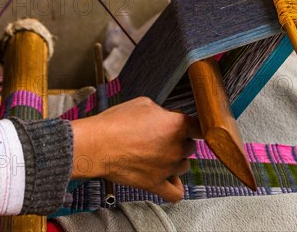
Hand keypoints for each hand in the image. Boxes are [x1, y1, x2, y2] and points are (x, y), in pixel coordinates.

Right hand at [71, 97, 200, 202]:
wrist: (96, 144)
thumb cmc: (116, 122)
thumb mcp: (144, 104)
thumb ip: (163, 112)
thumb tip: (166, 117)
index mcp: (178, 125)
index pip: (200, 127)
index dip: (194, 126)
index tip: (189, 127)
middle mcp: (177, 147)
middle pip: (190, 147)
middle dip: (180, 142)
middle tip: (163, 138)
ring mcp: (168, 167)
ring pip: (184, 166)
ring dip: (176, 161)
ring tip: (160, 155)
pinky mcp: (155, 183)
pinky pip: (176, 193)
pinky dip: (175, 187)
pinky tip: (170, 179)